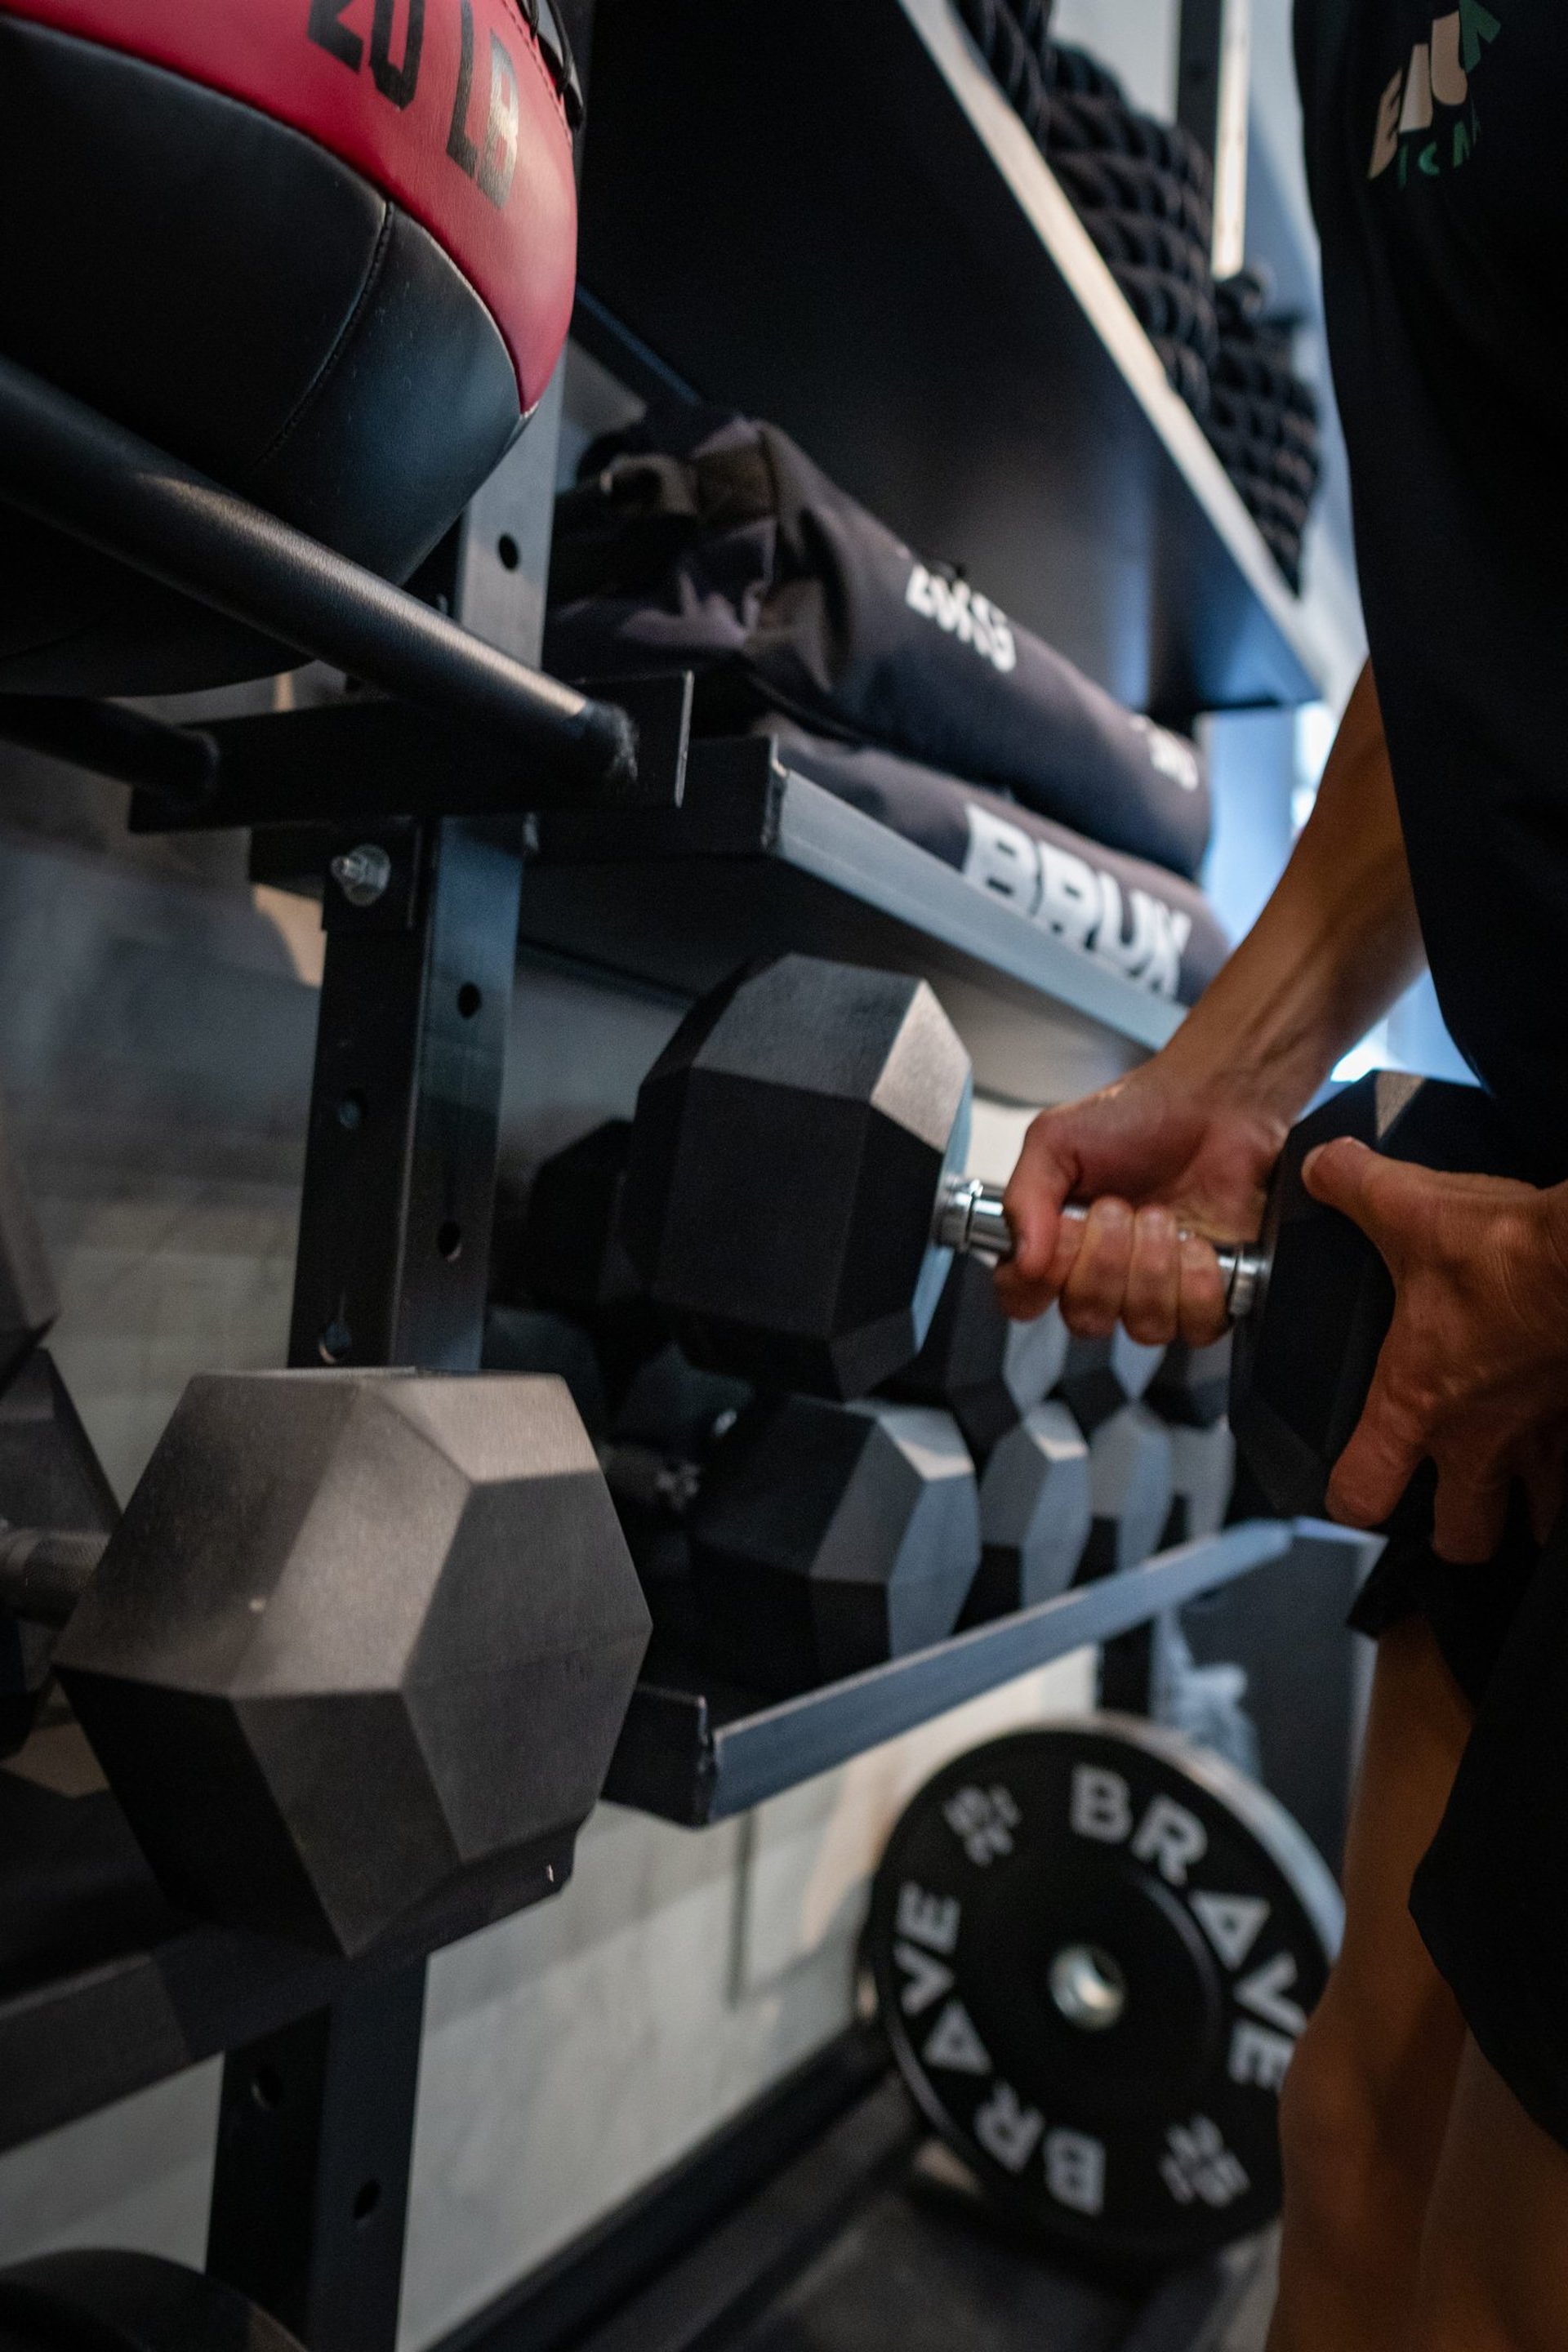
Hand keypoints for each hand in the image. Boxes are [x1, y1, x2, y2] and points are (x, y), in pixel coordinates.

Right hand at [996, 1054, 1286, 1345]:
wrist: (1214, 1103)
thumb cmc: (1137, 1115)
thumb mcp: (1057, 1138)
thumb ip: (1024, 1196)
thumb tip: (1022, 1258)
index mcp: (1055, 1244)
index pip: (1023, 1299)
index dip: (1041, 1279)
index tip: (1062, 1233)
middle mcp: (1102, 1275)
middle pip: (1086, 1319)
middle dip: (1106, 1260)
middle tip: (1120, 1208)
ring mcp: (1155, 1289)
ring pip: (1143, 1326)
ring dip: (1153, 1266)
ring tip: (1163, 1217)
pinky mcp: (1207, 1293)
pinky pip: (1195, 1325)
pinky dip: (1198, 1282)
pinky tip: (1198, 1243)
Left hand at [1304, 1140, 1567, 1560]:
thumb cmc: (1511, 1253)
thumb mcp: (1413, 1208)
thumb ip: (1355, 1188)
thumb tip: (1322, 1167)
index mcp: (1418, 1402)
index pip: (1363, 1493)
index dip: (1349, 1499)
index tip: (1353, 1489)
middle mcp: (1484, 1439)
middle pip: (1464, 1538)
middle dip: (1457, 1530)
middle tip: (1452, 1500)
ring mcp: (1549, 1440)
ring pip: (1540, 1521)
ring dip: (1531, 1507)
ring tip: (1524, 1480)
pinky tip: (1567, 1430)